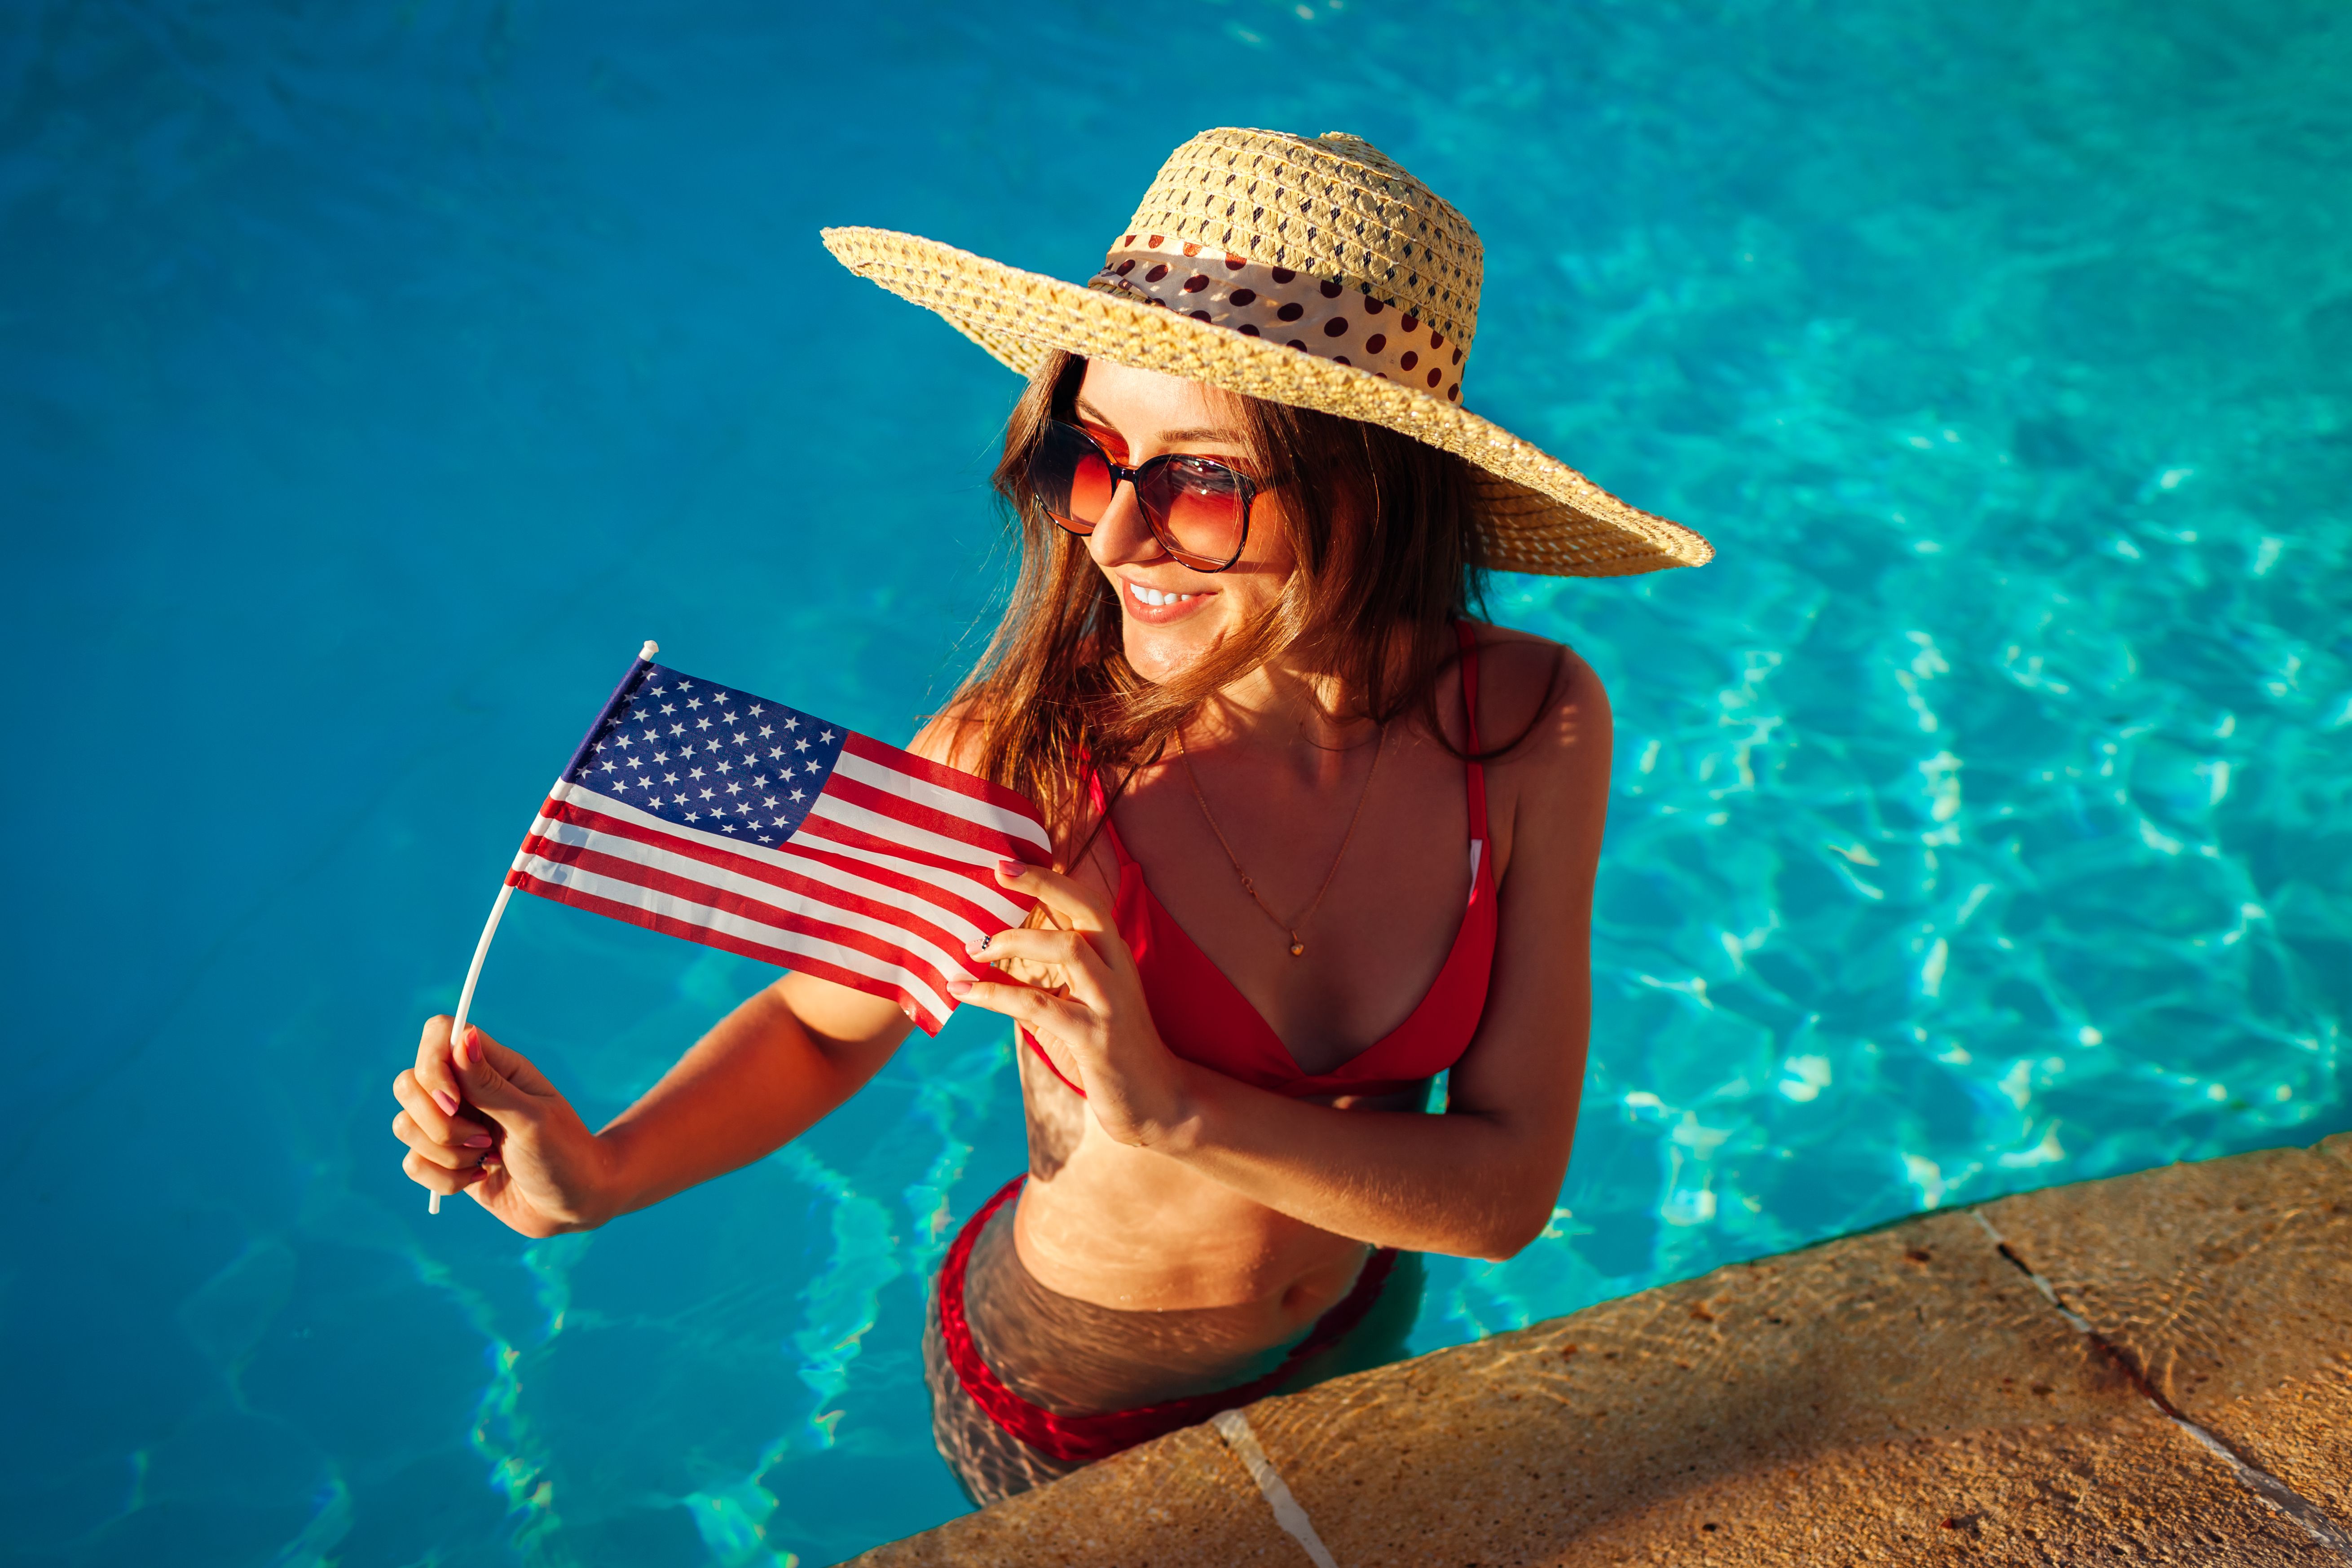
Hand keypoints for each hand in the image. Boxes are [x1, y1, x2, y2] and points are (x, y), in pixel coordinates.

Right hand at [392, 1017, 613, 1235]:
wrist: (573, 1204)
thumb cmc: (564, 1154)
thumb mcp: (533, 1118)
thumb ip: (491, 1084)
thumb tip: (463, 1037)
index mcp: (494, 1066)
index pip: (439, 1034)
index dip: (432, 1065)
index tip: (454, 1100)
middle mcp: (467, 1089)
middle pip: (408, 1083)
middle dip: (437, 1121)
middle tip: (484, 1139)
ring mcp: (452, 1124)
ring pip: (405, 1126)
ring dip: (446, 1153)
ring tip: (487, 1158)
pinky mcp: (444, 1159)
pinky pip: (413, 1164)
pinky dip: (444, 1179)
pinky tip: (478, 1178)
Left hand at [948, 860, 1193, 1147]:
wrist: (1159, 1102)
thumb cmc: (1113, 1048)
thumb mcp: (1086, 1001)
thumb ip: (1055, 972)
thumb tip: (1001, 946)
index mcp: (1115, 957)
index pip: (1087, 901)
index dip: (1048, 878)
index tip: (1005, 864)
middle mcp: (1118, 970)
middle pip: (1086, 909)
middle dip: (1042, 884)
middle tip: (996, 873)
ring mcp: (1110, 1003)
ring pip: (1068, 949)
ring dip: (1015, 941)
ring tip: (973, 949)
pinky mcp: (1095, 1039)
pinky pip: (1040, 1006)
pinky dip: (997, 995)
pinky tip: (966, 993)